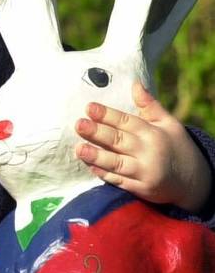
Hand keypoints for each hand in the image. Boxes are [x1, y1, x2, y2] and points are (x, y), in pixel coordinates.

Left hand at [75, 81, 212, 212]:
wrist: (194, 181)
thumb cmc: (176, 147)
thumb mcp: (169, 124)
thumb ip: (149, 106)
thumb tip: (135, 83)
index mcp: (154, 133)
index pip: (127, 122)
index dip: (108, 114)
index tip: (89, 107)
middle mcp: (149, 152)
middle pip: (119, 141)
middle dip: (97, 133)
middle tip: (79, 124)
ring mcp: (144, 173)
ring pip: (116, 163)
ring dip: (96, 156)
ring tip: (78, 148)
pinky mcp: (140, 189)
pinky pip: (119, 181)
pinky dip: (104, 175)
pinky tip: (90, 167)